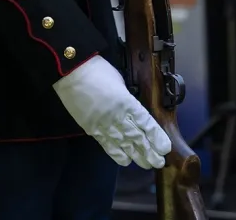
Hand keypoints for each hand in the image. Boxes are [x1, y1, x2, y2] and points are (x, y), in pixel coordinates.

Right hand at [52, 55, 170, 169]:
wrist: (70, 72)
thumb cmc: (96, 70)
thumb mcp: (119, 81)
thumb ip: (127, 97)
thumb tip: (131, 108)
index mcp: (127, 102)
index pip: (146, 124)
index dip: (157, 138)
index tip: (164, 148)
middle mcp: (118, 116)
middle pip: (137, 138)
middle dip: (150, 152)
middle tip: (159, 162)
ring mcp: (104, 124)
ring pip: (124, 144)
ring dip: (137, 156)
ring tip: (147, 164)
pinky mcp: (91, 129)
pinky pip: (106, 144)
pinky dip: (117, 154)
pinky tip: (126, 161)